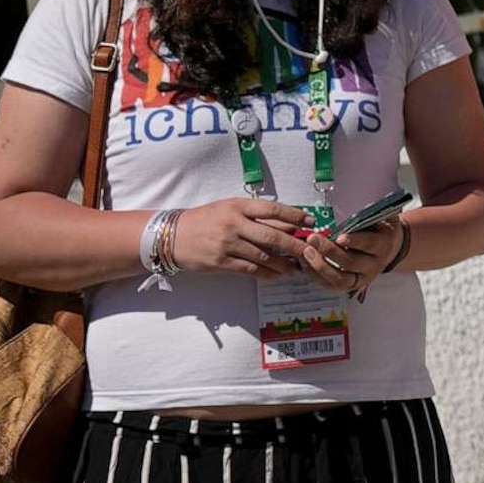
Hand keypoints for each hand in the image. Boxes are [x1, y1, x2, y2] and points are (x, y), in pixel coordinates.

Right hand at [170, 198, 312, 277]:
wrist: (172, 235)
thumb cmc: (205, 220)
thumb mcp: (229, 209)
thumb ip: (256, 216)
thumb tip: (287, 224)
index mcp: (238, 206)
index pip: (272, 209)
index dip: (294, 216)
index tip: (311, 222)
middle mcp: (234, 224)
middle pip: (272, 235)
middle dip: (294, 244)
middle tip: (310, 251)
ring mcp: (227, 244)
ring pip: (263, 255)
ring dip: (283, 263)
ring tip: (296, 267)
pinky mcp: (221, 262)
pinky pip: (250, 270)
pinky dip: (266, 273)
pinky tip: (277, 275)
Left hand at [294, 216, 403, 297]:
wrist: (387, 247)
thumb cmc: (377, 229)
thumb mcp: (379, 218)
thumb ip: (370, 213)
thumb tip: (357, 199)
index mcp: (383, 245)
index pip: (369, 244)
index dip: (354, 240)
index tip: (339, 236)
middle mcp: (374, 265)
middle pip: (350, 262)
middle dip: (329, 251)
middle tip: (312, 239)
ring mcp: (362, 277)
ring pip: (340, 278)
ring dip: (320, 266)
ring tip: (306, 252)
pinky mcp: (350, 285)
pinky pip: (331, 284)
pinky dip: (316, 275)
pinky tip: (306, 263)